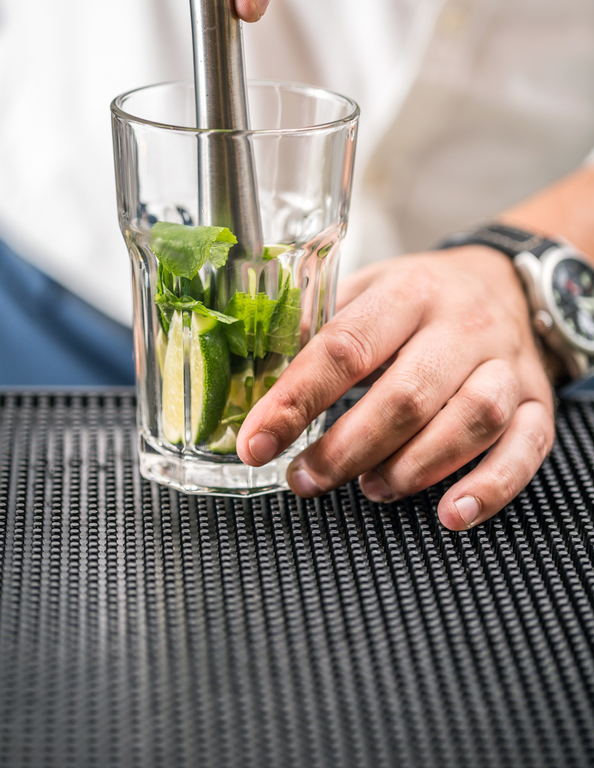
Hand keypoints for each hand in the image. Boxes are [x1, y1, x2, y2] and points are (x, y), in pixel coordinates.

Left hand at [236, 246, 554, 530]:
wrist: (506, 282)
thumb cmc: (423, 296)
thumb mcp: (369, 288)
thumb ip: (320, 326)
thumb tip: (258, 372)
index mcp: (408, 294)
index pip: (345, 348)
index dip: (295, 400)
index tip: (257, 441)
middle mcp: (462, 326)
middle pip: (406, 397)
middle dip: (347, 449)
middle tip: (306, 478)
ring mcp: (506, 365)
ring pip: (469, 422)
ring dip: (412, 469)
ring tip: (371, 488)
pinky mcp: (538, 401)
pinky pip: (526, 449)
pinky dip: (490, 488)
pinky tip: (451, 513)